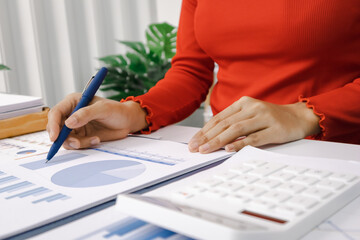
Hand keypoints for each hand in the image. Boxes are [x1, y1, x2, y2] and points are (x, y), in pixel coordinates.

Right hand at [46, 93, 147, 148]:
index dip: (53, 125)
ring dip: (78, 143)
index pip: (56, 113)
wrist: (127, 121)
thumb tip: (68, 123)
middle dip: (64, 138)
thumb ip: (86, 114)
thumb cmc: (117, 110)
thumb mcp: (103, 109)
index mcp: (73, 102)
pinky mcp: (82, 136)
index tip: (55, 137)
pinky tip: (96, 140)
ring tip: (94, 139)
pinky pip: (76, 144)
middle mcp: (72, 114)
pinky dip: (85, 145)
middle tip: (77, 143)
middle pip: (57, 128)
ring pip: (66, 139)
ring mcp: (76, 126)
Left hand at [188, 96, 320, 152]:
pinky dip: (241, 144)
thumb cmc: (271, 118)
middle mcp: (252, 108)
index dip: (204, 130)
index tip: (193, 142)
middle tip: (195, 148)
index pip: (219, 118)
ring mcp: (264, 118)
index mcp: (244, 103)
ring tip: (206, 150)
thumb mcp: (251, 114)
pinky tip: (229, 149)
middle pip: (225, 123)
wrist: (299, 116)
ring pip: (236, 130)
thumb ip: (234, 121)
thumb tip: (211, 136)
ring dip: (219, 141)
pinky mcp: (275, 129)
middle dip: (207, 137)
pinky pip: (255, 138)